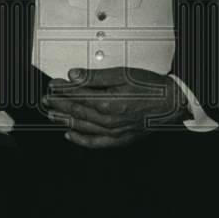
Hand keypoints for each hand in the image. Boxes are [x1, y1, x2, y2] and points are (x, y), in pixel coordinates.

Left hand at [41, 66, 188, 149]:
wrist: (172, 103)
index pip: (77, 95)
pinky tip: (70, 135)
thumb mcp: (122, 74)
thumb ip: (95, 77)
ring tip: (52, 114)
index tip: (53, 84)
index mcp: (107, 102)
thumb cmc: (151, 87)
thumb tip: (74, 76)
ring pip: (82, 127)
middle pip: (77, 111)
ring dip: (64, 120)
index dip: (62, 89)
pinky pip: (95, 143)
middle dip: (59, 104)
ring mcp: (113, 132)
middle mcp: (108, 120)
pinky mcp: (120, 139)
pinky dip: (81, 140)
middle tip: (46, 99)